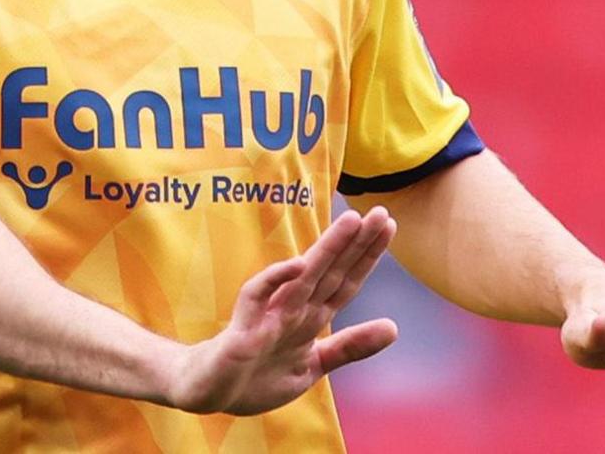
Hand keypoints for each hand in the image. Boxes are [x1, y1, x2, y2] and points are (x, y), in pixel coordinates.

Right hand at [166, 207, 398, 415]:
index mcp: (311, 317)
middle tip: (382, 212)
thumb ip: (350, 347)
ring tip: (351, 221)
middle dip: (356, 243)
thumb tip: (394, 328)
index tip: (390, 225)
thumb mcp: (312, 365)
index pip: (345, 281)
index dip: (367, 256)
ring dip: (328, 249)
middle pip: (330, 272)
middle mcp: (293, 310)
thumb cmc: (258, 374)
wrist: (210, 392)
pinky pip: (258, 297)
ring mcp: (268, 316)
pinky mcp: (243, 328)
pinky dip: (276, 279)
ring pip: (303, 277)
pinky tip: (297, 263)